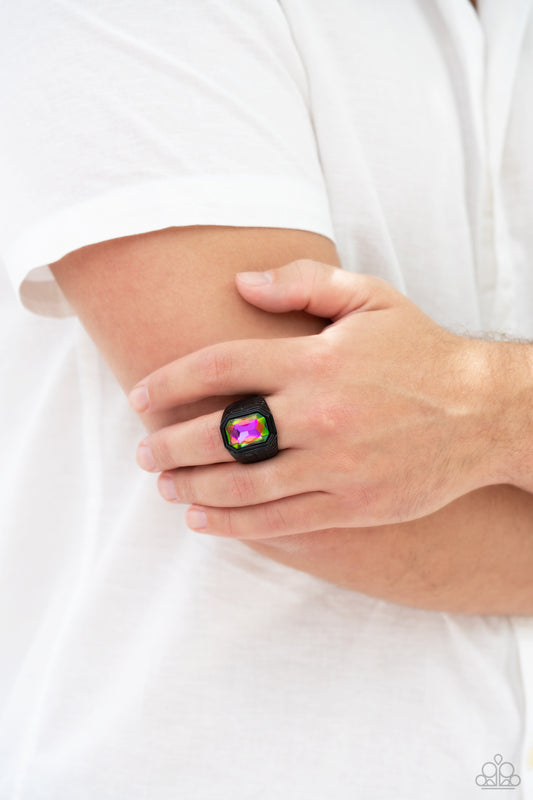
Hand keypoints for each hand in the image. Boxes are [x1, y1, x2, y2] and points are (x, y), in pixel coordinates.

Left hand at [128, 260, 503, 538]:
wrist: (483, 412)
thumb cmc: (421, 351)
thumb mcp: (371, 298)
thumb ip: (304, 282)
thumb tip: (241, 283)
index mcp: (316, 360)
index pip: (221, 367)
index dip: (170, 381)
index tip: (141, 394)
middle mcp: (319, 413)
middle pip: (221, 433)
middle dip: (170, 443)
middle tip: (144, 451)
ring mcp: (336, 463)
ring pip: (243, 483)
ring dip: (193, 488)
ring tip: (165, 486)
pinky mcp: (353, 503)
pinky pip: (280, 520)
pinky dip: (235, 523)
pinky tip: (203, 520)